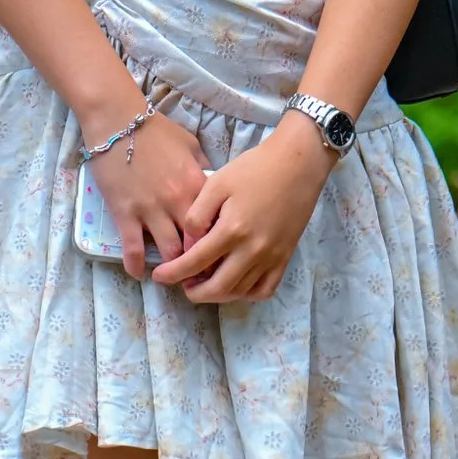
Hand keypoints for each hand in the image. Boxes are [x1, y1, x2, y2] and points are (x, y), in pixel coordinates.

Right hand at [90, 108, 213, 274]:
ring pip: (169, 253)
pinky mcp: (125, 214)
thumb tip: (213, 187)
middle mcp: (177, 202)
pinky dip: (136, 265)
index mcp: (196, 184)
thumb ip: (203, 169)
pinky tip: (138, 273)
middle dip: (200, 261)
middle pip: (196, 244)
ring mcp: (150, 210)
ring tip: (173, 275)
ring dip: (172, 267)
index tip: (219, 250)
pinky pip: (133, 249)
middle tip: (199, 271)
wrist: (117, 120)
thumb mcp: (190, 144)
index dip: (220, 240)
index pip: (216, 222)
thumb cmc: (155, 129)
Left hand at [153, 112, 333, 305]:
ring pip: (240, 292)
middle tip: (182, 284)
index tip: (160, 276)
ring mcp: (271, 258)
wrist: (297, 164)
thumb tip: (187, 242)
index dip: (173, 273)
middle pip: (217, 288)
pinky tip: (235, 283)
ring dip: (217, 294)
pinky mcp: (285, 258)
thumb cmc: (254, 168)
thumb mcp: (217, 183)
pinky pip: (264, 290)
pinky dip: (246, 294)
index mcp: (231, 230)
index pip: (195, 263)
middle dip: (194, 292)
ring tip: (204, 283)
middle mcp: (252, 251)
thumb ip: (197, 214)